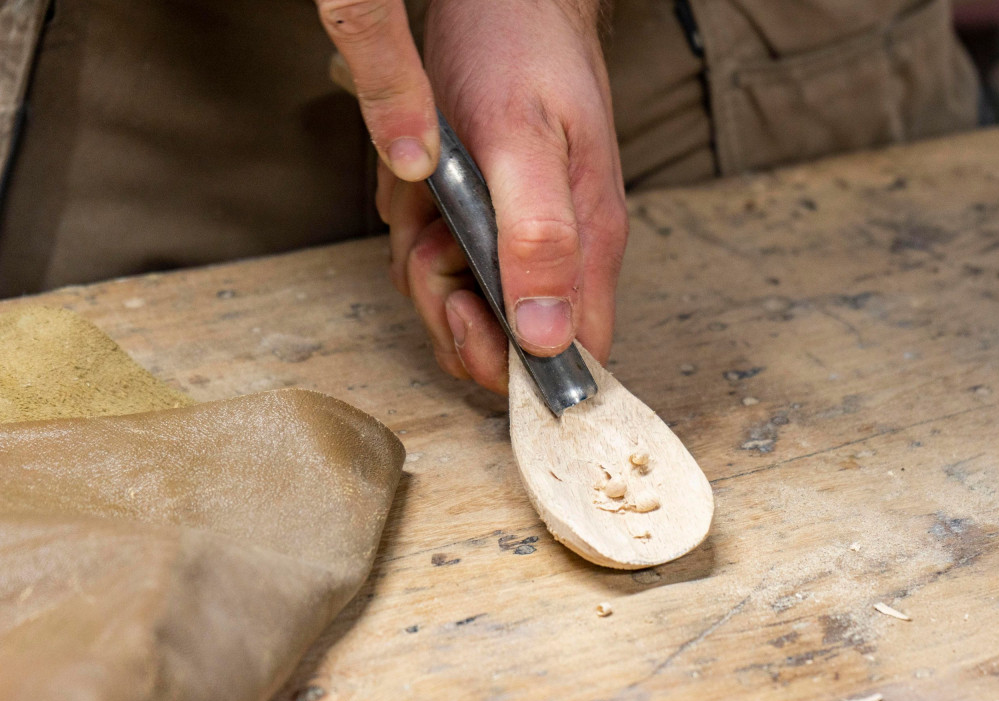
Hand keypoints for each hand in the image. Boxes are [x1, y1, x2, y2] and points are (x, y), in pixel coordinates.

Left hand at [318, 0, 627, 393]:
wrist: (501, 0)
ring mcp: (513, 242)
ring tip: (432, 206)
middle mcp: (554, 255)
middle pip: (500, 348)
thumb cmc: (522, 55)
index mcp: (586, 246)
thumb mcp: (525, 143)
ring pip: (456, 307)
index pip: (573, 357)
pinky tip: (424, 194)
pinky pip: (431, 264)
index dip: (516, 365)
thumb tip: (549, 339)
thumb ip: (541, 240)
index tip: (470, 314)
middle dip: (450, 308)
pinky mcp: (479, 225)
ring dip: (424, 264)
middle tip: (438, 246)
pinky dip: (412, 234)